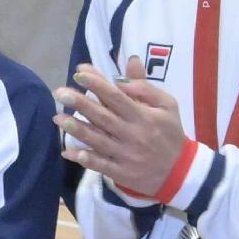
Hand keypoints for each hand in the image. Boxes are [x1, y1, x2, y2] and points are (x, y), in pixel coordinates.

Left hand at [55, 66, 190, 202]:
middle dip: (80, 103)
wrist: (181, 172)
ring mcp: (125, 155)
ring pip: (97, 140)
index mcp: (143, 116)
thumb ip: (145, 87)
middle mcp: (132, 134)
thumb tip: (129, 65)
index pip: (117, 97)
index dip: (98, 84)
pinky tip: (67, 152)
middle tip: (60, 93)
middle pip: (103, 117)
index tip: (80, 72)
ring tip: (57, 118)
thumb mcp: (167, 105)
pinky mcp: (121, 173)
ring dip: (76, 129)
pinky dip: (84, 158)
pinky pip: (100, 165)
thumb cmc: (171, 133)